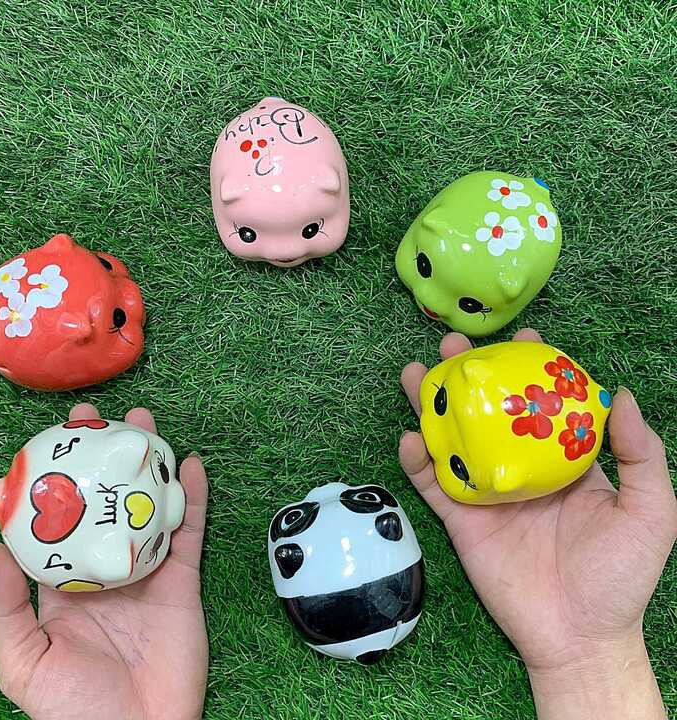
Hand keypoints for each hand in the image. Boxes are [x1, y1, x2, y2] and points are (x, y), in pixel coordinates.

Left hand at [0, 404, 208, 719]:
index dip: (57, 480)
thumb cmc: (73, 708)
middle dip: (104, 459)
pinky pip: (188, 531)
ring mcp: (147, 570)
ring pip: (148, 506)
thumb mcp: (24, 662)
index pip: (59, 521)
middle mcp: (106, 567)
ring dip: (148, 466)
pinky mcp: (182, 579)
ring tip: (144, 426)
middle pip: (107, 502)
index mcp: (64, 583)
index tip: (52, 440)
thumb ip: (5, 605)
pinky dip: (192, 497)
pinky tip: (189, 466)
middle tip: (101, 418)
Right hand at [399, 329, 676, 718]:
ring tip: (416, 374)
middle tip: (453, 346)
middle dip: (469, 377)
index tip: (524, 339)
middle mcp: (518, 467)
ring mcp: (486, 491)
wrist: (578, 635)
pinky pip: (434, 484)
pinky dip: (417, 460)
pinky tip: (411, 438)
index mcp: (560, 460)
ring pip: (452, 439)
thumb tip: (621, 394)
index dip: (532, 368)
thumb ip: (640, 454)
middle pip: (487, 412)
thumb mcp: (649, 511)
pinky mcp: (461, 519)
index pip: (541, 403)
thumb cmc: (621, 574)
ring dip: (430, 406)